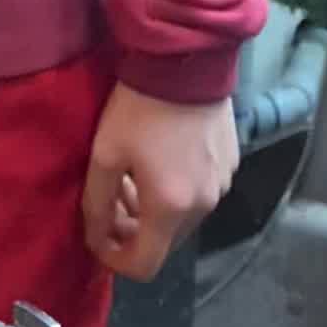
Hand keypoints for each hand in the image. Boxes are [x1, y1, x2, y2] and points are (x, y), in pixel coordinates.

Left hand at [82, 84, 238, 280]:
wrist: (186, 61)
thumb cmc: (139, 109)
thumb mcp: (105, 156)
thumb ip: (97, 206)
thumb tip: (96, 238)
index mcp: (170, 209)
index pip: (145, 265)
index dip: (116, 261)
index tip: (99, 239)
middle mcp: (202, 206)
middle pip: (164, 244)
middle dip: (133, 233)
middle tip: (111, 204)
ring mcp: (221, 186)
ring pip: (181, 221)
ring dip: (154, 213)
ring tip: (133, 181)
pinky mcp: (230, 166)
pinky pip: (198, 196)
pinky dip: (175, 194)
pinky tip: (160, 164)